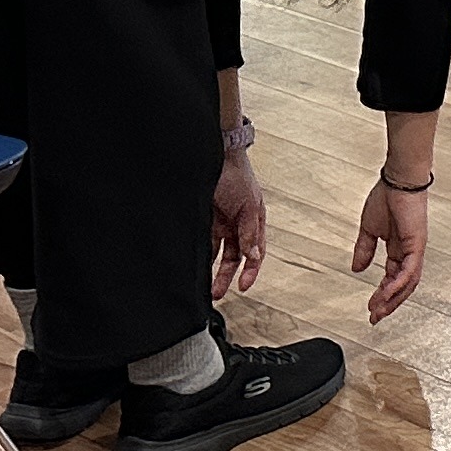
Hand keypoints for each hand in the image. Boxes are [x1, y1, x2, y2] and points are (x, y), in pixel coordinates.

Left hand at [210, 151, 267, 299]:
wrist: (216, 156)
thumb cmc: (238, 176)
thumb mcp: (249, 206)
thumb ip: (250, 232)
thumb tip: (254, 256)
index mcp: (254, 221)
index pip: (255, 252)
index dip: (251, 270)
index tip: (243, 287)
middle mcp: (237, 225)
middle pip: (233, 257)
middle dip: (226, 276)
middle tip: (219, 293)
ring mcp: (220, 223)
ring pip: (216, 253)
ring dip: (212, 270)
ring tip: (205, 287)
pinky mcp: (204, 220)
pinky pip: (202, 243)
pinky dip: (200, 255)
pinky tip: (195, 266)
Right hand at [351, 178, 428, 322]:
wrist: (398, 180)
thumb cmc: (387, 197)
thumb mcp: (369, 229)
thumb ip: (364, 250)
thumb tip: (357, 268)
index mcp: (399, 248)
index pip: (392, 278)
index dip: (382, 295)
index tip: (371, 309)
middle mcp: (409, 252)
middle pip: (403, 286)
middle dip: (389, 304)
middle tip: (375, 318)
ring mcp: (415, 248)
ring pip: (408, 282)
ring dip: (392, 298)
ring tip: (378, 310)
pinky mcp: (417, 243)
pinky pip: (410, 270)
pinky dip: (398, 284)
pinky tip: (387, 294)